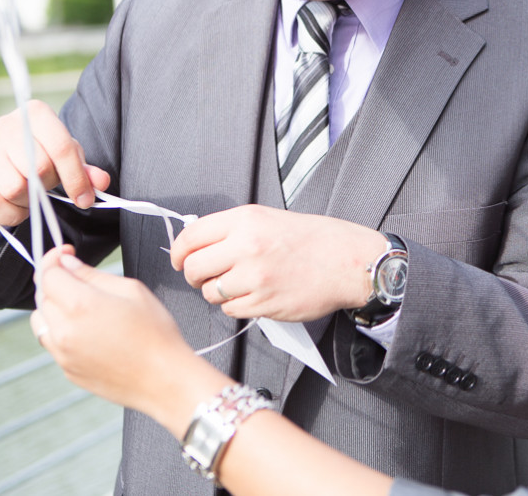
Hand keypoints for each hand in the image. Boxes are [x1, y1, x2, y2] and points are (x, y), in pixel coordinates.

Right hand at [0, 100, 110, 226]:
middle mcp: (7, 126)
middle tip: (47, 186)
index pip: (61, 148)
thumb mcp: (63, 154)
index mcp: (36, 113)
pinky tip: (17, 205)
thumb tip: (101, 182)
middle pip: (39, 168)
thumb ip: (84, 168)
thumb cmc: (36, 152)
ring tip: (31, 194)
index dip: (76, 178)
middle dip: (49, 186)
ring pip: (16, 188)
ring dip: (30, 201)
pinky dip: (12, 213)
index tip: (85, 199)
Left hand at [32, 248, 225, 433]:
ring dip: (52, 307)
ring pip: (41, 321)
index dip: (54, 259)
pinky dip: (61, 331)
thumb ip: (94, 275)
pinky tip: (89, 330)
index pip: (49, 274)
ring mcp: (62, 354)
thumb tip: (69, 264)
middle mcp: (64, 331)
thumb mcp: (132, 291)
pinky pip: (52, 343)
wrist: (163, 379)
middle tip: (76, 276)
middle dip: (55, 281)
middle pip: (41, 296)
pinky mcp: (66, 370)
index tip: (63, 253)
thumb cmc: (156, 334)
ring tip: (80, 305)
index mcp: (80, 306)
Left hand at [170, 206, 386, 322]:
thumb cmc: (314, 240)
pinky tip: (255, 294)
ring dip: (218, 292)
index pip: (190, 237)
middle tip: (208, 276)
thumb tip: (197, 244)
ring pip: (210, 292)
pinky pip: (231, 309)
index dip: (179, 252)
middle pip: (193, 268)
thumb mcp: (270, 218)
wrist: (348, 262)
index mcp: (246, 220)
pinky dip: (237, 305)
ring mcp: (255, 277)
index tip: (180, 260)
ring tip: (240, 284)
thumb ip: (233, 229)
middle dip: (196, 276)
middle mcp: (246, 246)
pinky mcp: (264, 303)